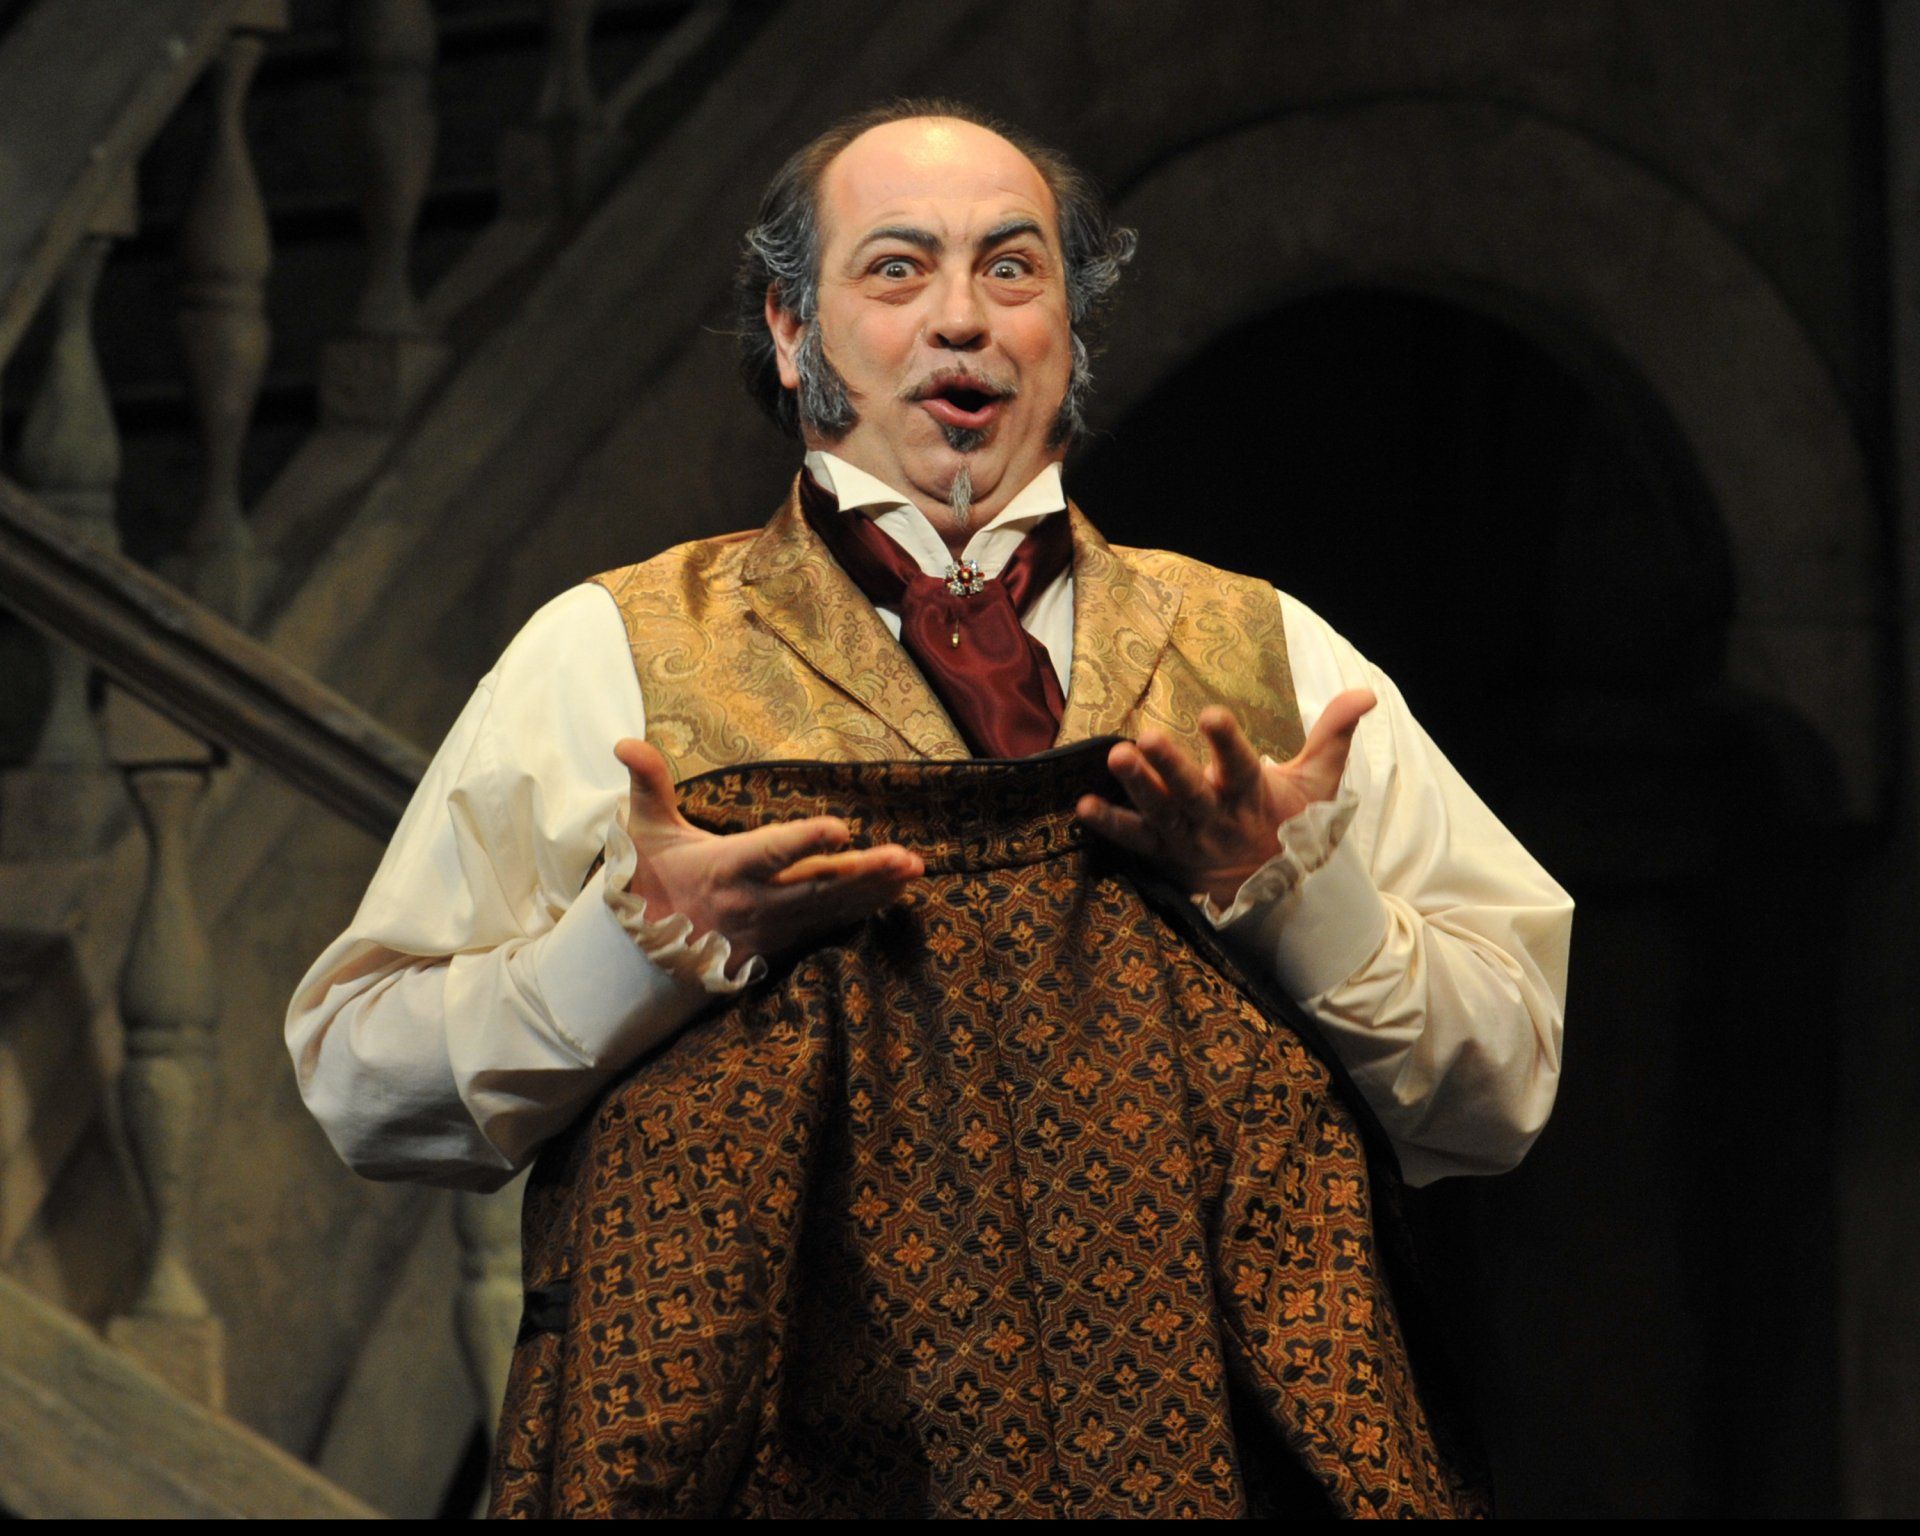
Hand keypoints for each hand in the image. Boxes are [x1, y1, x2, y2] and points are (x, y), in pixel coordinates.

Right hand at [614, 738, 923, 966]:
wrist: (644, 952)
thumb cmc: (648, 878)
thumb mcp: (643, 831)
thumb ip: (646, 784)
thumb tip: (624, 741)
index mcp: (724, 869)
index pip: (769, 853)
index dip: (804, 841)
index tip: (840, 828)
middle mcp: (754, 901)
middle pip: (816, 885)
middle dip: (862, 872)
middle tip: (904, 858)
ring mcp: (773, 926)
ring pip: (832, 907)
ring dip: (875, 889)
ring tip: (914, 870)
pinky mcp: (785, 940)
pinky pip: (832, 923)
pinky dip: (866, 907)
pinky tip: (898, 891)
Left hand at [1075, 693, 1376, 905]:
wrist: (1278, 892)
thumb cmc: (1292, 823)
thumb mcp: (1317, 781)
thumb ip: (1333, 732)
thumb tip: (1366, 692)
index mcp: (1251, 795)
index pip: (1240, 765)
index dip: (1226, 742)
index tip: (1211, 714)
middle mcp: (1216, 818)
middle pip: (1191, 792)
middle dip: (1170, 766)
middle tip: (1146, 738)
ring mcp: (1187, 838)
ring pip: (1159, 813)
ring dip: (1135, 787)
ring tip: (1115, 758)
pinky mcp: (1164, 854)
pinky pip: (1134, 841)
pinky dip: (1109, 825)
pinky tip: (1083, 806)